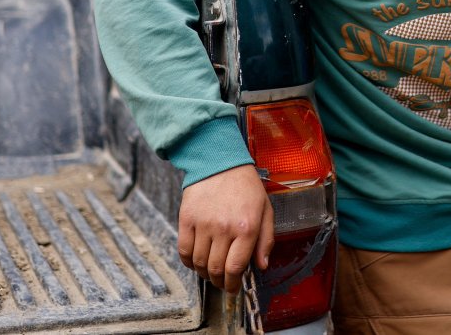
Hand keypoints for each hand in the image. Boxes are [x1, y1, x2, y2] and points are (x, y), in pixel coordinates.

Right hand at [176, 164, 274, 291]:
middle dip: (219, 282)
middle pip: (216, 269)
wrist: (220, 162)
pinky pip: (183, 250)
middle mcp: (224, 228)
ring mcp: (203, 224)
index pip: (235, 268)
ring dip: (204, 274)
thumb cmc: (246, 186)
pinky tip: (195, 261)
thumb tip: (262, 266)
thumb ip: (266, 240)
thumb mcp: (266, 210)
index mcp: (247, 228)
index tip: (232, 288)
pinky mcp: (186, 219)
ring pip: (199, 263)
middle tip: (222, 283)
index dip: (232, 284)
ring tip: (210, 272)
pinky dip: (188, 262)